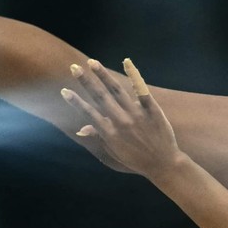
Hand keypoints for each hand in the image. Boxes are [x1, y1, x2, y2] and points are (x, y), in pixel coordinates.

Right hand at [61, 58, 181, 179]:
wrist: (163, 164)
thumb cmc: (136, 159)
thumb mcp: (114, 152)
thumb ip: (99, 137)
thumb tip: (81, 129)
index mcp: (110, 133)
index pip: (89, 113)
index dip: (76, 102)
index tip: (64, 90)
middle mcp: (121, 122)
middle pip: (100, 97)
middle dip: (86, 82)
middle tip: (74, 67)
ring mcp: (137, 115)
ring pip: (117, 91)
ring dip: (103, 76)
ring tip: (92, 63)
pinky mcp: (153, 110)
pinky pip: (142, 91)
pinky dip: (134, 76)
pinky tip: (127, 63)